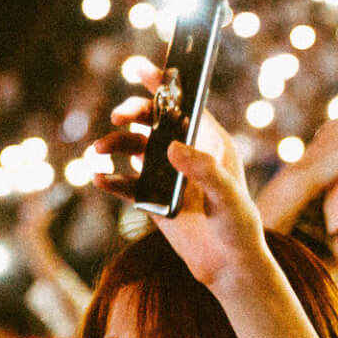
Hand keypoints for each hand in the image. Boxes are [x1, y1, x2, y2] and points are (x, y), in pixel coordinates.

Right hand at [91, 60, 266, 295]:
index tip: (141, 69)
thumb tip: (172, 146)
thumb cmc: (238, 228)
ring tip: (99, 151)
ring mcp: (167, 175)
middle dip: (134, 112)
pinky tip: (99, 178)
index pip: (185, 106)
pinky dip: (110, 178)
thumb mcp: (227, 198)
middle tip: (119, 116)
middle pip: (154, 121)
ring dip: (114, 143)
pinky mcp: (152, 199)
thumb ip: (205, 171)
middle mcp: (186, 153)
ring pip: (134, 147)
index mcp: (210, 143)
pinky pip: (125, 183)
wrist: (227, 267)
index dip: (164, 86)